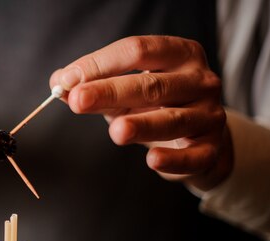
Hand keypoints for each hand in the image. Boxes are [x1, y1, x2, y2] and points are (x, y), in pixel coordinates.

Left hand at [50, 36, 231, 190]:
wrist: (197, 138)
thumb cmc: (156, 105)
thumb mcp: (124, 90)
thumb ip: (93, 84)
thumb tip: (59, 82)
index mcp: (179, 54)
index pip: (138, 51)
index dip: (101, 64)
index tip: (68, 80)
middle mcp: (199, 80)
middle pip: (152, 84)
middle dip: (111, 92)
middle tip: (77, 101)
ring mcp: (209, 115)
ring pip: (173, 119)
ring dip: (142, 125)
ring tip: (116, 131)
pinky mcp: (210, 149)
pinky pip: (192, 156)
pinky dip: (173, 159)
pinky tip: (152, 160)